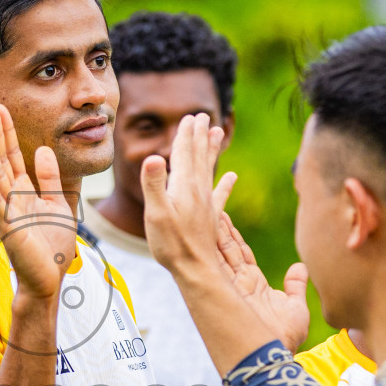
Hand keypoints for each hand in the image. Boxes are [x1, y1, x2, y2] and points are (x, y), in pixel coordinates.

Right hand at [0, 105, 75, 299]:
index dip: (8, 134)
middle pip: (2, 160)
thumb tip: (43, 150)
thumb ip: (50, 179)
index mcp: (24, 192)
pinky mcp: (8, 227)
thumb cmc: (53, 247)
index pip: (14, 157)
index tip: (2, 110)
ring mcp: (8, 212)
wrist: (50, 279)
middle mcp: (12, 198)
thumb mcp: (58, 205)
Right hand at [142, 113, 233, 276]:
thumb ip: (154, 184)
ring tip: (218, 131)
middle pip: (199, 156)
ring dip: (212, 150)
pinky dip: (225, 183)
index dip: (185, 134)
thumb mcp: (155, 213)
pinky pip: (220, 194)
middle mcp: (197, 190)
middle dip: (199, 135)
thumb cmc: (171, 244)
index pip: (184, 153)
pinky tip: (232, 175)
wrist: (195, 269)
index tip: (189, 117)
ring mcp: (206, 203)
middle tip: (202, 116)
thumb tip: (153, 156)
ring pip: (210, 169)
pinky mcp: (211, 217)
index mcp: (183, 186)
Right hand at [216, 212, 309, 350]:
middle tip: (207, 202)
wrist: (273, 357)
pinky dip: (208, 246)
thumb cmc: (285, 339)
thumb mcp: (296, 308)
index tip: (223, 213)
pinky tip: (203, 229)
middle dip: (216, 227)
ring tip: (202, 208)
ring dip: (211, 231)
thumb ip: (295, 286)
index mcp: (253, 283)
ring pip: (218, 252)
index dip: (232, 234)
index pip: (240, 253)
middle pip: (224, 248)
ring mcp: (231, 286)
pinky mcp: (226, 290)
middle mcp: (238, 282)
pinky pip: (215, 263)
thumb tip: (299, 267)